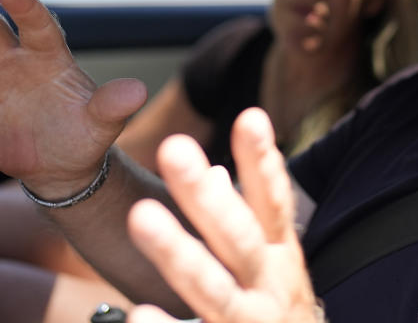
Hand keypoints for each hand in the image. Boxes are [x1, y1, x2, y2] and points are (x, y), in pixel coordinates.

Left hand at [126, 108, 318, 322]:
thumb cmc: (276, 314)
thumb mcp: (275, 266)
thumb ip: (252, 216)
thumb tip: (227, 155)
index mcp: (280, 259)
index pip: (274, 203)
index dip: (263, 161)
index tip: (249, 116)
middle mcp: (272, 290)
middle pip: (240, 238)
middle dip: (207, 194)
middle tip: (172, 147)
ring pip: (215, 291)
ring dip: (179, 253)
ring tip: (141, 216)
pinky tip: (136, 315)